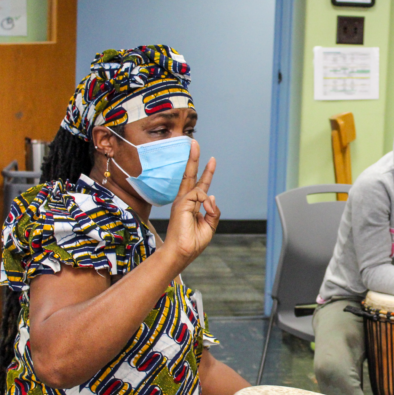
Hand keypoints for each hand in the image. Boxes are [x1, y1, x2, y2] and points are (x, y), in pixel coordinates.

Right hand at [161, 140, 219, 268]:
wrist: (182, 252)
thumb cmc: (192, 242)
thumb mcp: (209, 226)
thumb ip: (213, 211)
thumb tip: (212, 196)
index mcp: (191, 205)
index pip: (199, 185)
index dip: (206, 173)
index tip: (211, 160)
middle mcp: (184, 201)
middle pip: (190, 175)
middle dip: (194, 159)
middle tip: (194, 142)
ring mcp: (181, 201)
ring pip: (197, 184)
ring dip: (208, 187)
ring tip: (204, 207)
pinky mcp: (181, 203)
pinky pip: (199, 194)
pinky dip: (205, 202)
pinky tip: (203, 211)